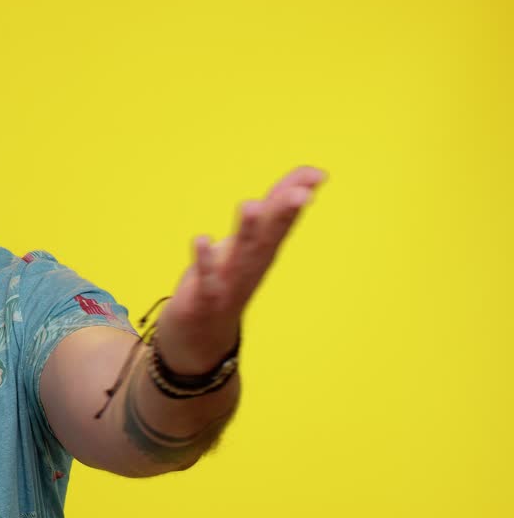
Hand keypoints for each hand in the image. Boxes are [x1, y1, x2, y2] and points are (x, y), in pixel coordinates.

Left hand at [158, 165, 327, 372]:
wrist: (200, 342)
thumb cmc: (226, 283)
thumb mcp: (249, 244)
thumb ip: (271, 212)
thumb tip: (304, 179)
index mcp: (262, 251)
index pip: (282, 220)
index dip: (296, 196)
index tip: (317, 174)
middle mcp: (251, 267)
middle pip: (270, 237)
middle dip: (283, 214)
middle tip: (301, 192)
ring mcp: (229, 285)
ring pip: (241, 257)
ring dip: (247, 232)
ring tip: (250, 204)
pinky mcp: (204, 300)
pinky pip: (205, 280)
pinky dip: (204, 261)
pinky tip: (202, 239)